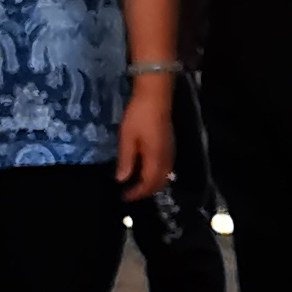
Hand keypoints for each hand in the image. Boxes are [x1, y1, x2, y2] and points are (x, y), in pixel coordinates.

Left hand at [113, 76, 174, 203]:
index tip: (124, 196)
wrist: (155, 95)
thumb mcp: (127, 138)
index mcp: (155, 158)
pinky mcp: (169, 144)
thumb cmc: (139, 116)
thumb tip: (121, 180)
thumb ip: (126, 160)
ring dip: (152, 183)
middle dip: (146, 191)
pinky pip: (165, 167)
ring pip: (164, 175)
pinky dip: (156, 174)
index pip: (148, 183)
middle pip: (160, 182)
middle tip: (131, 193)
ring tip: (137, 184)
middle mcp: (166, 158)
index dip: (137, 193)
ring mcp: (170, 150)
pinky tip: (145, 169)